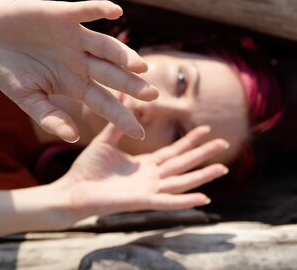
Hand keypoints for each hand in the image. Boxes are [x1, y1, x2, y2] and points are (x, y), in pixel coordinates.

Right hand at [0, 0, 157, 141]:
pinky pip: (85, 12)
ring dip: (123, 55)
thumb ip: (48, 115)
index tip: (140, 133)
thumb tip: (72, 136)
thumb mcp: (25, 96)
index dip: (121, 116)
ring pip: (105, 47)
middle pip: (112, 75)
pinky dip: (99, 10)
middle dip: (132, 85)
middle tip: (153, 96)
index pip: (104, 102)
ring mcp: (76, 38)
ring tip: (140, 66)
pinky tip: (116, 12)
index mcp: (75, 83)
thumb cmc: (11, 66)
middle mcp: (82, 61)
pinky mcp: (64, 16)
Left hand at [56, 123, 228, 221]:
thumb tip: (120, 96)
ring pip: (183, 181)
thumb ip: (118, 123)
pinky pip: (169, 201)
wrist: (72, 192)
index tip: (206, 129)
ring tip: (223, 167)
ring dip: (203, 175)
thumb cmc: (86, 170)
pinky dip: (187, 200)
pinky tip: (205, 198)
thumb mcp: (106, 141)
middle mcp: (151, 178)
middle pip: (184, 163)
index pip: (174, 151)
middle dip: (204, 154)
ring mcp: (149, 190)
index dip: (190, 140)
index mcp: (145, 165)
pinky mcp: (142, 201)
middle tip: (224, 143)